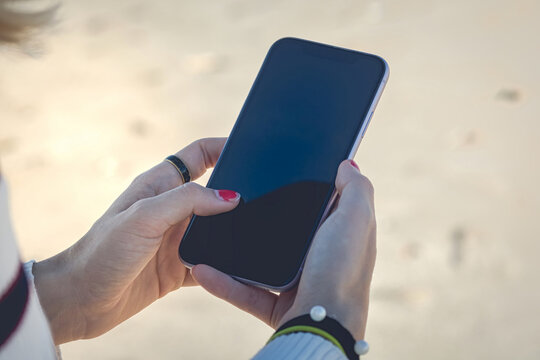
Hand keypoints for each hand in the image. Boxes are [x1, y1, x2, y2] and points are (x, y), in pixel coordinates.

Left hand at [33, 138, 240, 343]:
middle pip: (215, 191)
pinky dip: (225, 264)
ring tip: (256, 231)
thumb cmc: (102, 251)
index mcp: (161, 185)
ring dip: (233, 231)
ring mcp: (177, 238)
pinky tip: (238, 267)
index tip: (250, 148)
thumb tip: (230, 197)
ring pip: (218, 228)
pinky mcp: (180, 267)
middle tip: (264, 196)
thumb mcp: (144, 216)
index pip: (199, 155)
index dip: (223, 147)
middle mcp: (172, 209)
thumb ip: (188, 200)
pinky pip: (213, 261)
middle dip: (237, 191)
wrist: (81, 301)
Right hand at [192, 159, 375, 338]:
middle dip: (261, 217)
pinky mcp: (278, 306)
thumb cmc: (341, 270)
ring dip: (233, 251)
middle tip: (232, 198)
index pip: (320, 204)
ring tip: (210, 233)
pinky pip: (245, 291)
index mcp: (338, 235)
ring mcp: (298, 283)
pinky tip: (202, 268)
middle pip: (286, 231)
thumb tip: (347, 163)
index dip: (304, 186)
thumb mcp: (355, 220)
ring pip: (260, 261)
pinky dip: (224, 282)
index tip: (277, 170)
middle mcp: (319, 258)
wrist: (323, 326)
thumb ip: (355, 189)